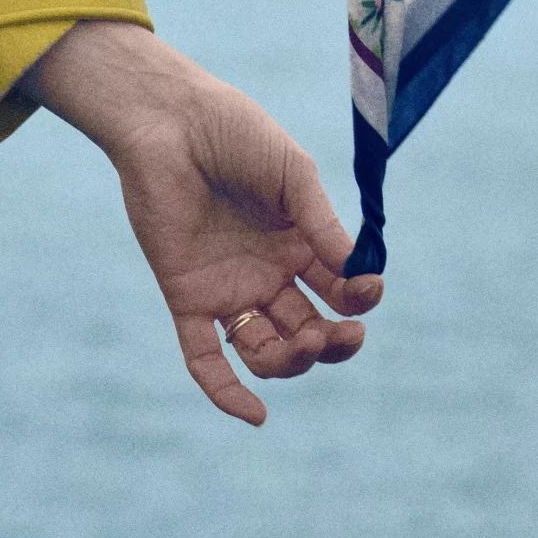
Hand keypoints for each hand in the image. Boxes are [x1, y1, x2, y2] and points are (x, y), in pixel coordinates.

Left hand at [18, 21, 381, 426]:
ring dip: (291, 361)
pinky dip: (227, 392)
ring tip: (303, 343)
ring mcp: (229, 289)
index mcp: (300, 241)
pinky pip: (206, 358)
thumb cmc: (236, 133)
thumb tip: (359, 269)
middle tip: (342, 335)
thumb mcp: (291, 173)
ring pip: (266, 350)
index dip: (359, 298)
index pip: (340, 288)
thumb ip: (321, 221)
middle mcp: (269, 273)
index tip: (368, 290)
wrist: (170, 122)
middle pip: (308, 330)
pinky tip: (255, 416)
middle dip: (332, 342)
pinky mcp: (187, 298)